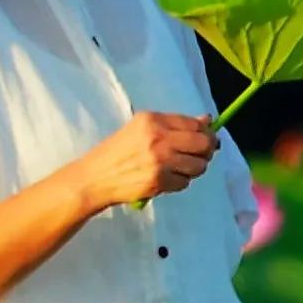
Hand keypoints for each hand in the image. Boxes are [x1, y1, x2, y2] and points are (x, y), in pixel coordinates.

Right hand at [87, 110, 222, 211]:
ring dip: (194, 168)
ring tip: (180, 168)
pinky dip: (180, 182)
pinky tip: (167, 178)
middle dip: (207, 150)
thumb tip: (207, 120)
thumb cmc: (118, 151)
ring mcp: (159, 161)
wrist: (95, 177)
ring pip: (198, 165)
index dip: (206, 132)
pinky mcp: (158, 181)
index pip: (194, 124)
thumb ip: (174, 125)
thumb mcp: (141, 129)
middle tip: (201, 155)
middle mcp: (158, 138)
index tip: (206, 138)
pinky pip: (185, 182)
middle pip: (202, 143)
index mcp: (153, 120)